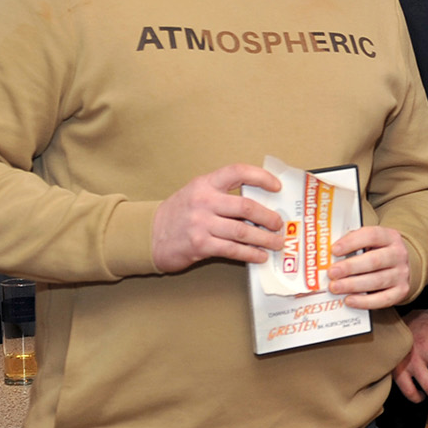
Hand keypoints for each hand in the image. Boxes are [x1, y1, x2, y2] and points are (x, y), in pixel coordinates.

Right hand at [151, 164, 284, 272]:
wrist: (148, 235)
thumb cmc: (178, 214)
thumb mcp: (197, 194)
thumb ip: (223, 195)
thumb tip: (260, 205)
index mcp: (205, 184)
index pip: (237, 172)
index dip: (261, 177)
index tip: (277, 186)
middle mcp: (203, 201)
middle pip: (246, 206)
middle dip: (268, 217)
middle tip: (279, 224)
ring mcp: (201, 224)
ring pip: (243, 231)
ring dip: (265, 238)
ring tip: (277, 243)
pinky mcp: (200, 245)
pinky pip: (233, 250)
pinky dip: (251, 253)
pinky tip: (260, 256)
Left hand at [329, 225, 412, 308]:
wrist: (401, 266)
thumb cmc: (377, 252)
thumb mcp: (370, 242)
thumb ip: (352, 244)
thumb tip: (327, 255)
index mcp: (390, 237)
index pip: (372, 235)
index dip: (352, 242)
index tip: (334, 250)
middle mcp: (398, 254)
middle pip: (374, 261)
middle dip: (350, 267)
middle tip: (331, 273)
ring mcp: (402, 274)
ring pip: (377, 281)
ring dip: (353, 285)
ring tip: (335, 287)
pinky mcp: (401, 291)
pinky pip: (383, 299)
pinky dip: (364, 301)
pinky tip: (349, 300)